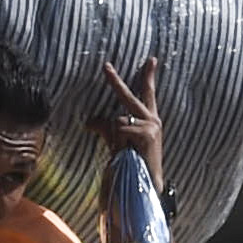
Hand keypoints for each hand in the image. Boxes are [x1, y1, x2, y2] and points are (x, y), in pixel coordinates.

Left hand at [97, 57, 166, 177]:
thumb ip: (107, 128)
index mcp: (149, 119)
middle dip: (115, 81)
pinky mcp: (147, 133)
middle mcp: (152, 119)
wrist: (146, 184)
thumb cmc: (134, 163)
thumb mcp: (119, 142)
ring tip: (123, 152)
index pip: (149, 92)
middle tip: (105, 66)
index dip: (148, 75)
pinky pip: (121, 129)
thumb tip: (90, 121)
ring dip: (114, 136)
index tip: (151, 59)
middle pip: (129, 96)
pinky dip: (118, 141)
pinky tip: (127, 152)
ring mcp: (151, 125)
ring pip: (118, 119)